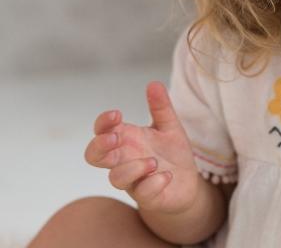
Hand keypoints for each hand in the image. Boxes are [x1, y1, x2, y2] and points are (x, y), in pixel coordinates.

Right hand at [84, 81, 200, 214]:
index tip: (117, 114)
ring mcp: (134, 180)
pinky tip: (166, 175)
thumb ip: (161, 107)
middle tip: (117, 138)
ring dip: (132, 168)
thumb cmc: (172, 155)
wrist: (186, 185)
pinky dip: (153, 184)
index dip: (102, 123)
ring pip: (116, 178)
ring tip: (153, 161)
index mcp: (127, 140)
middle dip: (100, 146)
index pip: (101, 131)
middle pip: (93, 156)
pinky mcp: (149, 197)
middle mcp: (125, 160)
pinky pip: (143, 194)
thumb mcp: (170, 127)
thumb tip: (153, 83)